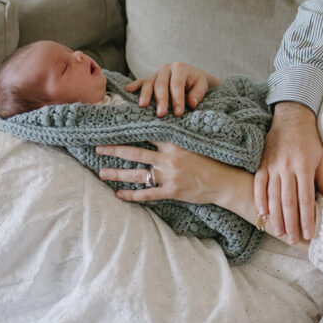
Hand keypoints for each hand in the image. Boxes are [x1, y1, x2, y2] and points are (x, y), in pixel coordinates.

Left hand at [96, 141, 237, 205]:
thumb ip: (177, 137)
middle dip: (114, 150)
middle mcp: (168, 159)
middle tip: (97, 147)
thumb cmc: (213, 160)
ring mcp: (169, 177)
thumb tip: (160, 128)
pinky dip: (132, 195)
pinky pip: (147, 194)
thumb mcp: (195, 143)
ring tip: (102, 172)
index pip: (146, 134)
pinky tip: (119, 195)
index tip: (114, 126)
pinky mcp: (171, 192)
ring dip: (117, 174)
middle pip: (135, 153)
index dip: (129, 130)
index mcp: (174, 144)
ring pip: (137, 175)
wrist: (225, 182)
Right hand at [124, 62, 219, 116]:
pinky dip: (134, 85)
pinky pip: (141, 81)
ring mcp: (156, 73)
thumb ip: (198, 93)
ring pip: (149, 83)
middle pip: (161, 84)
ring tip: (143, 105)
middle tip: (161, 114)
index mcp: (180, 68)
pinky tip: (127, 89)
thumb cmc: (196, 83)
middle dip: (161, 100)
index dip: (177, 99)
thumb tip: (191, 103)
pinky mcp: (149, 78)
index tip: (178, 113)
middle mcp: (166, 68)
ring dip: (145, 94)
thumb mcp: (202, 85)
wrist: (192, 76)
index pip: (177, 84)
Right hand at [254, 102, 322, 243]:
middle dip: (291, 223)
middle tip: (293, 239)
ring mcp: (272, 165)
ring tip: (279, 232)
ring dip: (276, 216)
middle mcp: (287, 167)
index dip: (307, 218)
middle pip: (288, 201)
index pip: (306, 199)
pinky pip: (259, 185)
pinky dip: (260, 200)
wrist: (291, 118)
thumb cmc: (309, 141)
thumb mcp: (321, 160)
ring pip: (273, 196)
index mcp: (304, 167)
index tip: (309, 234)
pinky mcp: (262, 164)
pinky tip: (263, 214)